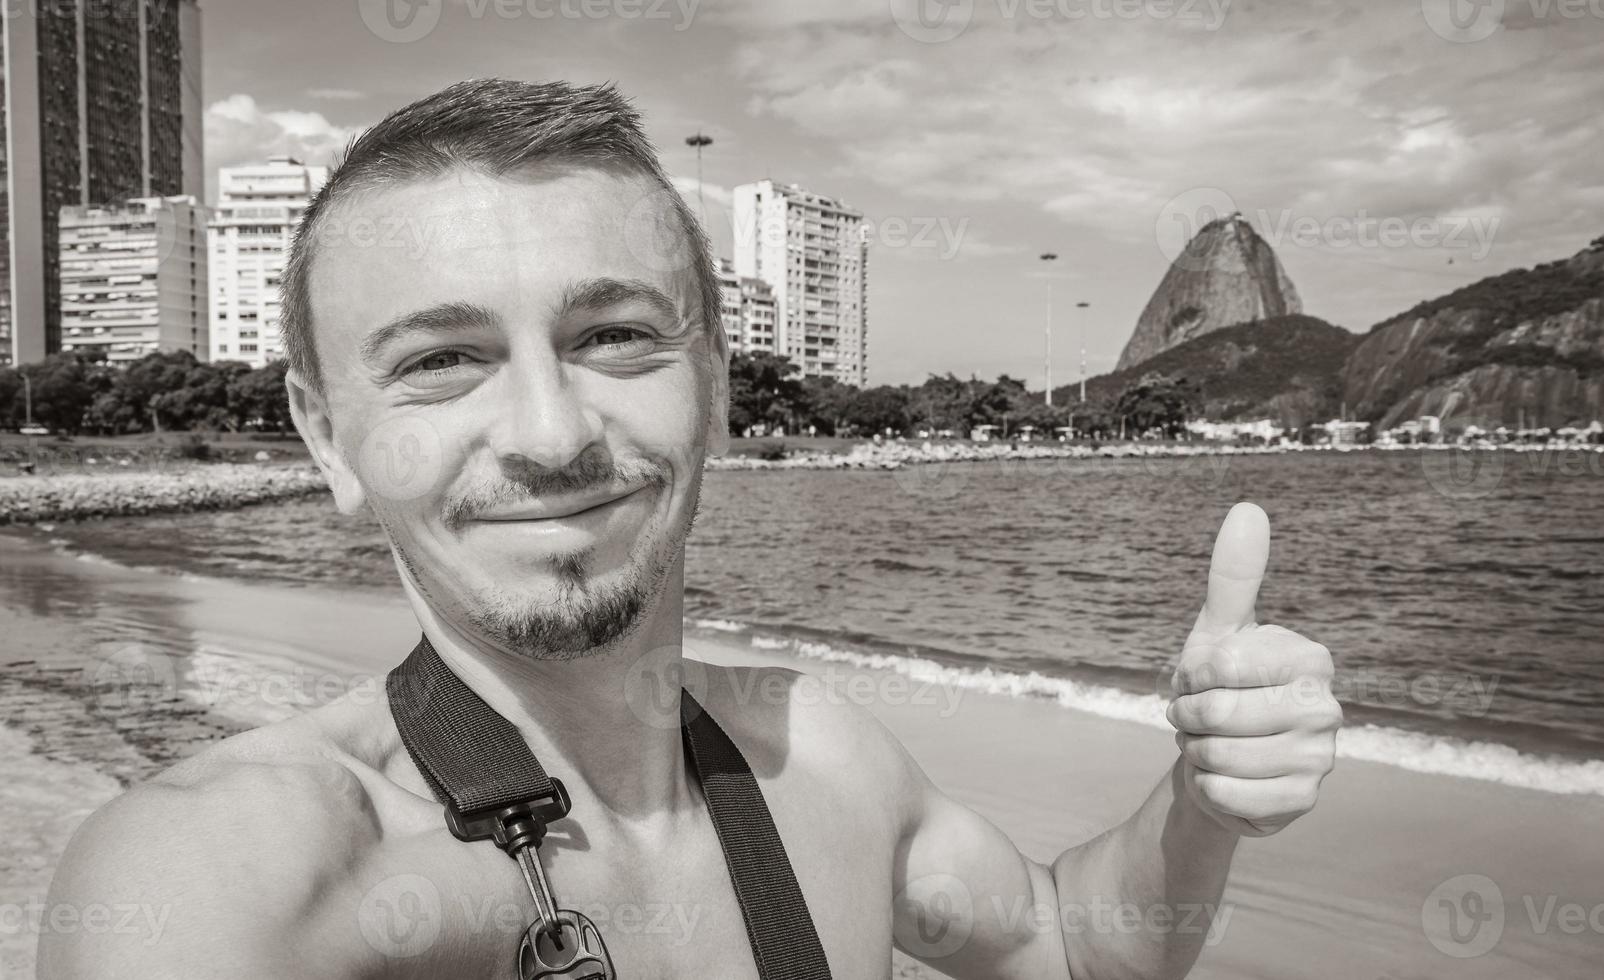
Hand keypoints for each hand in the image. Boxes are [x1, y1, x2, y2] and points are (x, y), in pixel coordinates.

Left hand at [1166, 502, 1340, 836]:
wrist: (1216, 759)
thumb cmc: (1218, 688)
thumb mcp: (1218, 631)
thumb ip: (1235, 576)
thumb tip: (1249, 509)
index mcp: (1311, 659)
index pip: (1221, 664)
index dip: (1191, 675)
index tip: (1200, 679)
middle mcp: (1327, 708)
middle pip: (1218, 714)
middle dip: (1188, 718)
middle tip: (1198, 718)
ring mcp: (1320, 759)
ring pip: (1220, 757)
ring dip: (1197, 753)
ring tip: (1212, 745)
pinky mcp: (1301, 802)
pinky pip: (1227, 795)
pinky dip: (1209, 789)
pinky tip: (1224, 778)